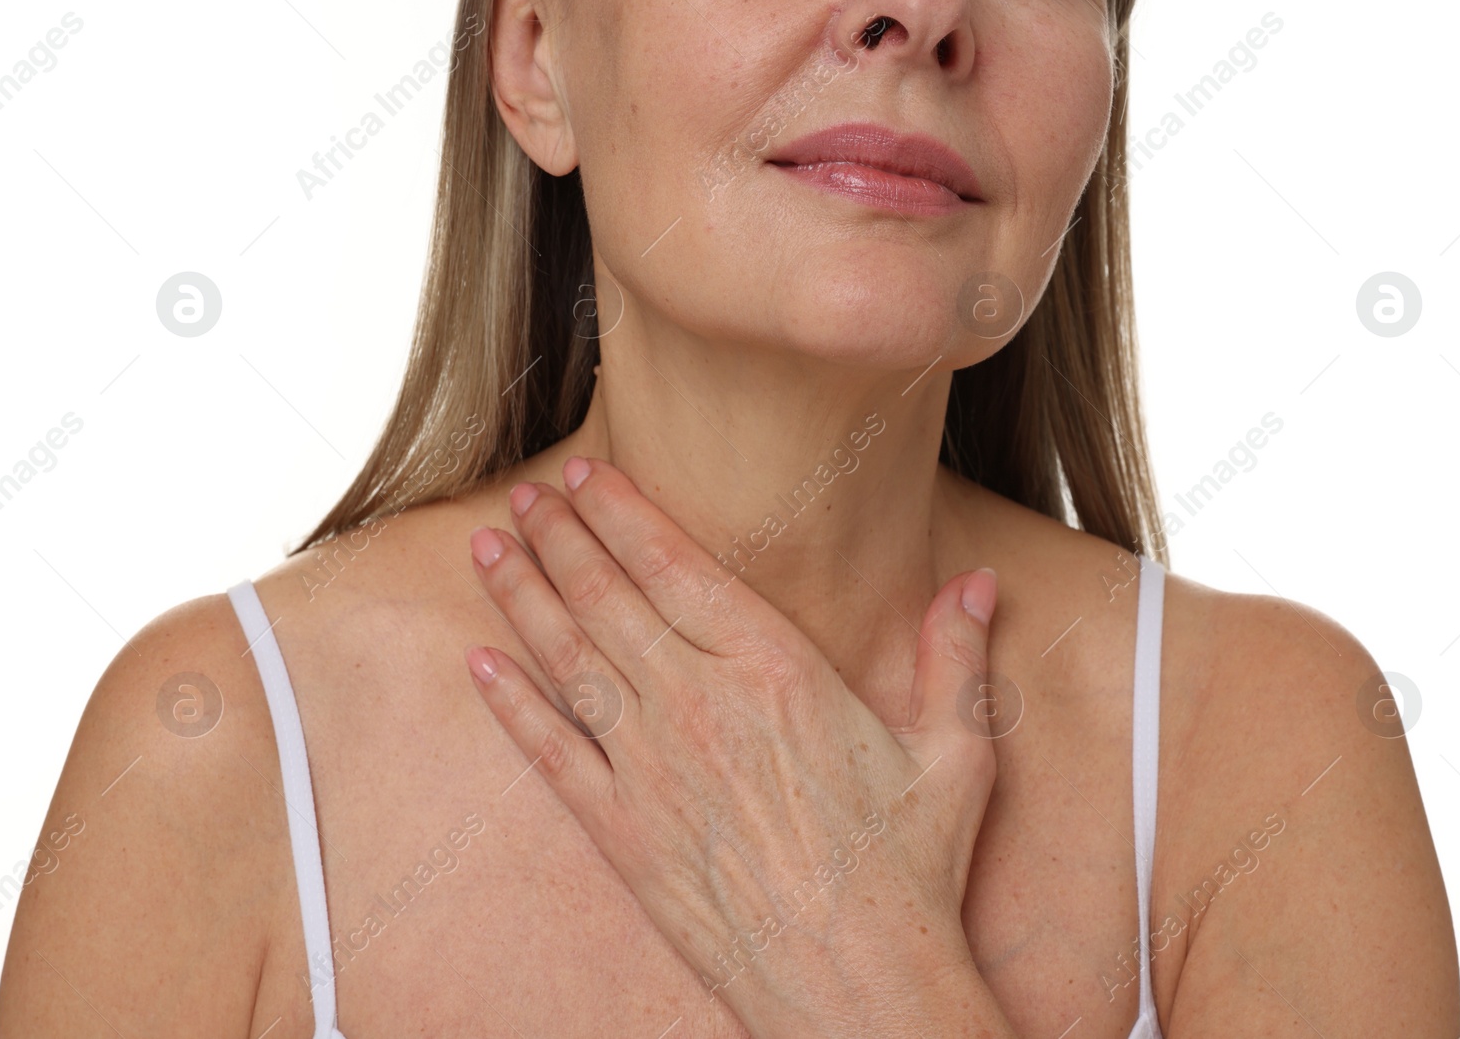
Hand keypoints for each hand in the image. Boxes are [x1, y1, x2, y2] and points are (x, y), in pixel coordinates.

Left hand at [465, 457, 1004, 1037]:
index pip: (676, 567)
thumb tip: (979, 585)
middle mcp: (701, 706)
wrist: (857, 986)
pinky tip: (480, 663)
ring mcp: (652, 771)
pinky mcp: (624, 834)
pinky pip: (552, 753)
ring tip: (489, 551)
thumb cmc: (909, 871)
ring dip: (524, 599)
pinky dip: (511, 704)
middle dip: (559, 538)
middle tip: (522, 496)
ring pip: (570, 661)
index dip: (620, 512)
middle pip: (609, 599)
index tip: (583, 473)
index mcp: (777, 671)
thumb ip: (957, 659)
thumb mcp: (956, 755)